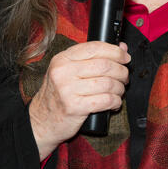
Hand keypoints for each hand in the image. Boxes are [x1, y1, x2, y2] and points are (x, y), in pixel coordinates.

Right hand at [29, 41, 129, 160]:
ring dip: (120, 88)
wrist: (42, 121)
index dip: (115, 51)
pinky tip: (115, 102)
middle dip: (121, 71)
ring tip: (119, 91)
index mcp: (63, 58)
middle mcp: (63, 71)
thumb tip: (121, 47)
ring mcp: (67, 90)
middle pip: (104, 65)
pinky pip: (105, 100)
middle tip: (125, 76)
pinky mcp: (74, 107)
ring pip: (107, 83)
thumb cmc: (58, 94)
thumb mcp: (69, 71)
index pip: (94, 47)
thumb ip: (93, 58)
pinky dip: (115, 101)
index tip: (125, 56)